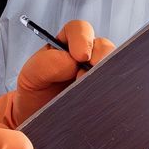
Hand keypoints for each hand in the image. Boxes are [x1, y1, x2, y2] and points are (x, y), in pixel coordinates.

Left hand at [0, 19, 114, 126]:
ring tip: (92, 90)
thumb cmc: (36, 93)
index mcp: (67, 43)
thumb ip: (45, 64)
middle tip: (87, 76)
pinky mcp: (107, 89)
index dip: (82, 39)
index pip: (79, 29)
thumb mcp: (31, 75)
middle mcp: (87, 54)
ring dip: (106, 74)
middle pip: (103, 45)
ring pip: (114, 64)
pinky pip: (117, 84)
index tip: (80, 57)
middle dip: (100, 57)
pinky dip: (112, 90)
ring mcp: (99, 71)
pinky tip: (101, 99)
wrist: (39, 118)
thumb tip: (70, 62)